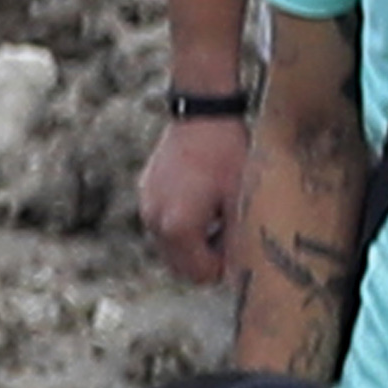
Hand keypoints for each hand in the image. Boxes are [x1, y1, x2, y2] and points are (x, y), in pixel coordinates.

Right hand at [136, 112, 247, 288]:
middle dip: (205, 258)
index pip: (199, 274)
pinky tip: (200, 199)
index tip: (238, 246)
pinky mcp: (145, 193)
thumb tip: (238, 274)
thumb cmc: (226, 154)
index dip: (223, 267)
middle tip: (228, 232)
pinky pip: (162, 224)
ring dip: (192, 242)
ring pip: (169, 247)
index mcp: (179, 227)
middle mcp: (155, 221)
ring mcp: (147, 207)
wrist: (203, 114)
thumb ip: (238, 242)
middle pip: (180, 266)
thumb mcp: (241, 202)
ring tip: (216, 214)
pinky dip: (179, 224)